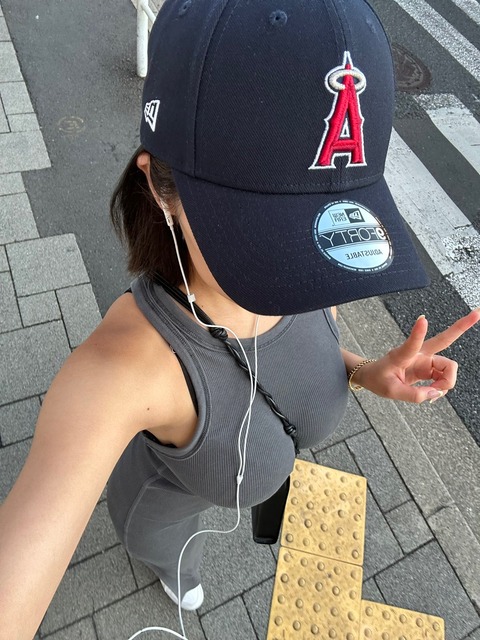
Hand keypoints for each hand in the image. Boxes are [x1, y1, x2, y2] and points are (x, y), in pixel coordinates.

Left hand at [356, 308, 479, 402]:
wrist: (374, 377)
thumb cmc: (379, 379)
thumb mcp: (391, 392)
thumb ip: (414, 395)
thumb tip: (436, 394)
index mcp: (402, 355)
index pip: (411, 343)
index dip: (418, 332)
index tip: (422, 319)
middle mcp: (418, 354)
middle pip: (444, 339)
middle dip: (461, 326)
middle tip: (477, 312)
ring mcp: (426, 359)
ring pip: (449, 368)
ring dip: (447, 382)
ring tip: (432, 393)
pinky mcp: (429, 366)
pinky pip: (445, 376)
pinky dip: (443, 386)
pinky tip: (433, 391)